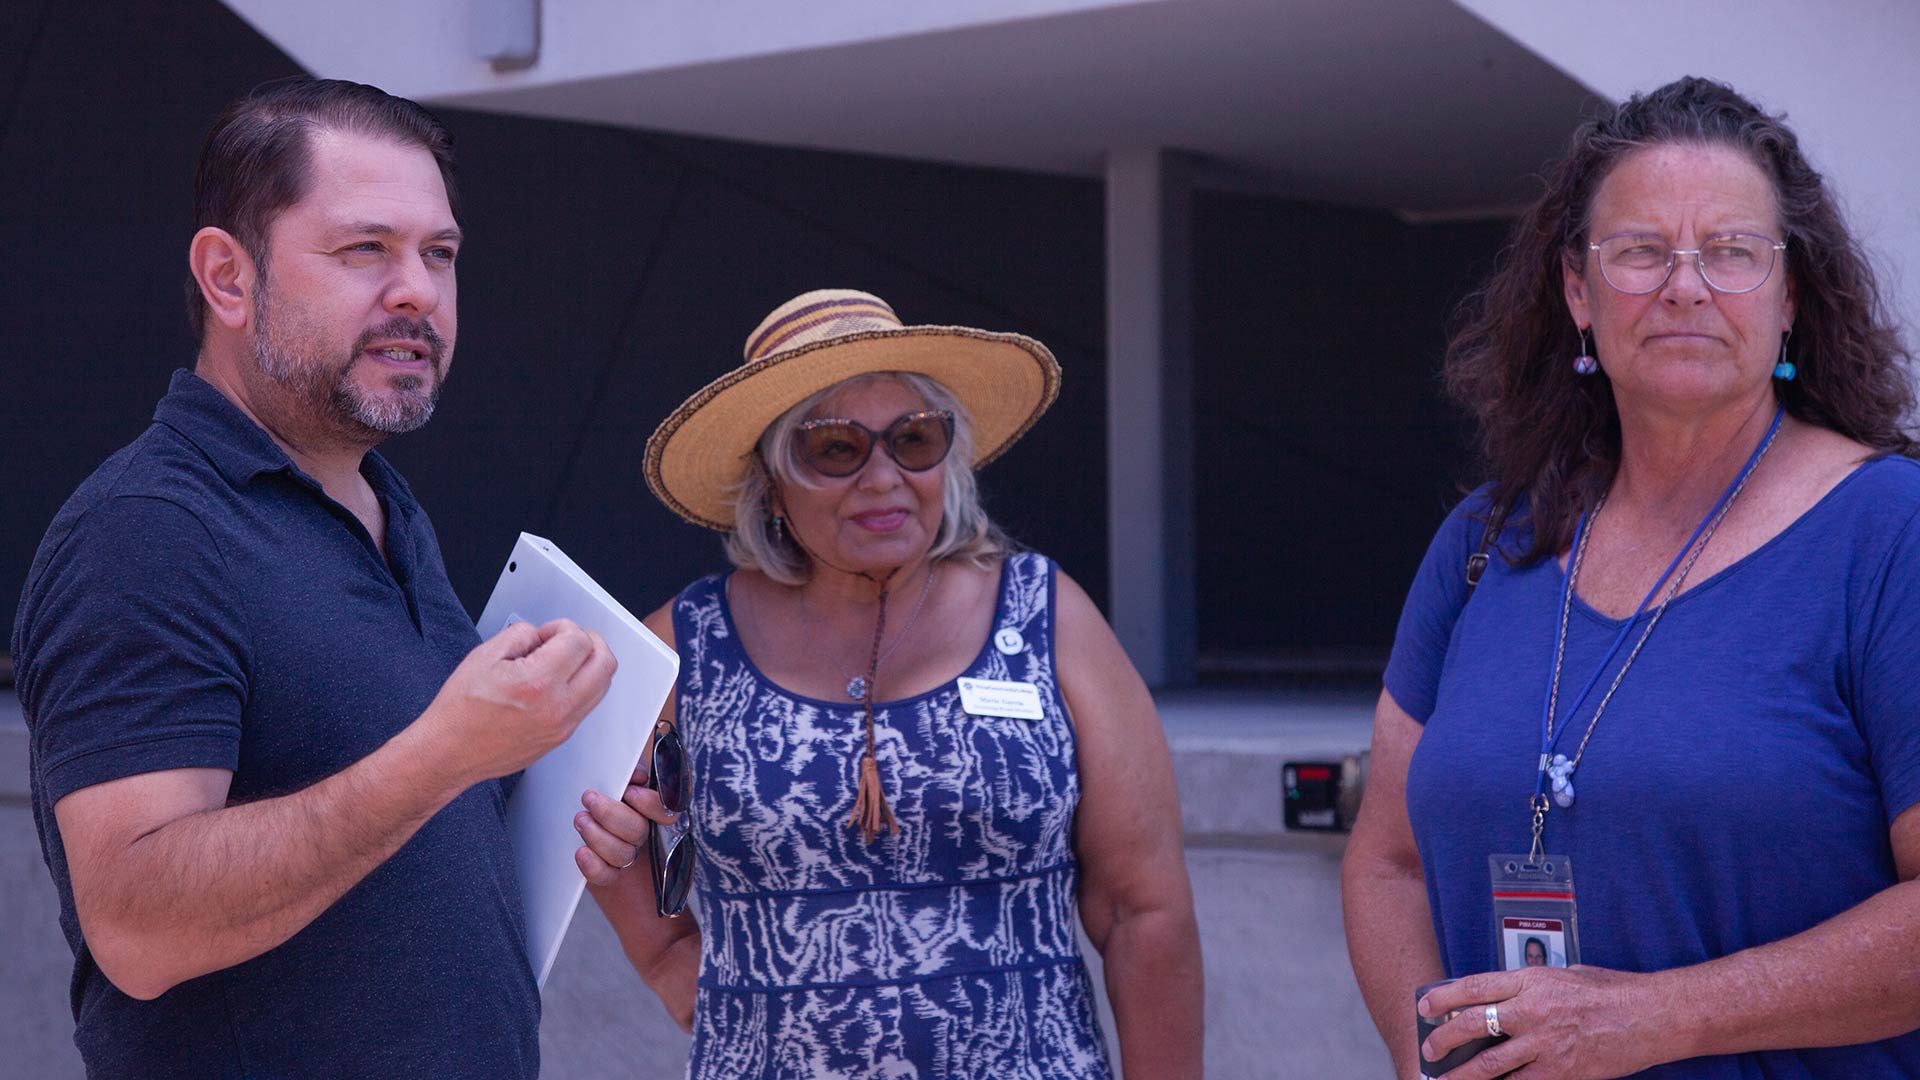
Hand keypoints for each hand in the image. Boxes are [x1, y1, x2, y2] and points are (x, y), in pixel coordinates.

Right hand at [422, 619, 616, 786]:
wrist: (449, 752)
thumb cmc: (460, 711)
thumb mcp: (484, 656)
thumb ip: (521, 635)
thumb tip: (541, 634)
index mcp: (538, 683)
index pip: (579, 641)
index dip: (562, 628)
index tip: (545, 633)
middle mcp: (557, 707)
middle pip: (605, 662)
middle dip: (589, 641)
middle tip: (567, 638)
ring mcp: (562, 726)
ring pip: (603, 685)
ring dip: (590, 664)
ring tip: (561, 659)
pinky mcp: (560, 738)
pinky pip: (588, 704)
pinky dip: (582, 685)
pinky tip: (558, 681)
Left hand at [574, 754, 680, 886]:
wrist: (575, 820)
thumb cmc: (600, 793)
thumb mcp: (614, 776)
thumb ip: (629, 772)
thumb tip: (637, 775)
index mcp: (647, 807)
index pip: (666, 810)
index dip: (651, 804)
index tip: (629, 792)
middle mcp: (641, 832)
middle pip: (638, 830)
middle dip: (611, 814)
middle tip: (589, 798)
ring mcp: (626, 854)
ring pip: (623, 854)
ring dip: (598, 837)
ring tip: (580, 819)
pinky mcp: (608, 873)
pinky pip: (606, 876)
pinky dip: (594, 866)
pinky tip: (581, 852)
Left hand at [1418, 966, 1666, 1079]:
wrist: (1651, 1015)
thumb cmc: (1609, 991)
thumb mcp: (1562, 975)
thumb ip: (1530, 986)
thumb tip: (1498, 998)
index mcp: (1530, 980)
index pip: (1472, 987)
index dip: (1442, 997)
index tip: (1424, 1006)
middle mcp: (1531, 1009)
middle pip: (1471, 1025)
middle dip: (1443, 1039)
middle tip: (1429, 1050)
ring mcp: (1545, 1043)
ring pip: (1488, 1064)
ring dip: (1461, 1076)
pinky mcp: (1560, 1070)